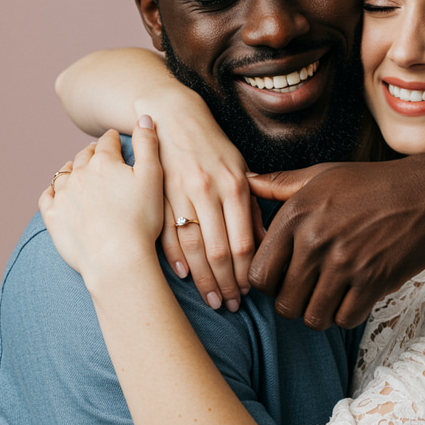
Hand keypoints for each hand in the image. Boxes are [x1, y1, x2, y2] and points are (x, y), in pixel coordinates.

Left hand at [39, 118, 164, 288]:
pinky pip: (47, 196)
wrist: (116, 257)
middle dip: (92, 152)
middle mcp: (79, 174)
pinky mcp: (53, 217)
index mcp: (105, 162)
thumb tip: (143, 116)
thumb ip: (148, 144)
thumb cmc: (141, 219)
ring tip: (80, 171)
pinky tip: (60, 192)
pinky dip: (53, 190)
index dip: (113, 139)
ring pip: (64, 174)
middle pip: (84, 156)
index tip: (115, 139)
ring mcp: (63, 195)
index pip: (107, 142)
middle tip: (99, 154)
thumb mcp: (153, 177)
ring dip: (72, 169)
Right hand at [152, 108, 264, 311]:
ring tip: (212, 299)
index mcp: (236, 185)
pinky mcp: (159, 196)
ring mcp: (181, 195)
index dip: (247, 272)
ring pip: (193, 248)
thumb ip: (253, 206)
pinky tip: (185, 277)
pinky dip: (175, 259)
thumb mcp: (241, 169)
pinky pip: (166, 235)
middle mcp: (209, 191)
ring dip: (203, 280)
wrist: (175, 118)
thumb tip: (265, 243)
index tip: (249, 292)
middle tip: (231, 306)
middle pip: (219, 251)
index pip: (244, 242)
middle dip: (227, 284)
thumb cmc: (214, 147)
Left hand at [248, 157, 424, 329]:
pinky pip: (345, 319)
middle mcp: (315, 241)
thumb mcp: (323, 175)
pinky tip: (353, 297)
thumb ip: (281, 183)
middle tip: (309, 292)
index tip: (283, 280)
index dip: (268, 285)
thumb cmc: (372, 183)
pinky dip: (347, 315)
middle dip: (294, 304)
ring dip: (320, 313)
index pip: (259, 275)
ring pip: (313, 318)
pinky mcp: (372, 281)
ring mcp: (344, 263)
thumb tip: (247, 181)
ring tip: (329, 297)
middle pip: (284, 304)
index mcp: (296, 215)